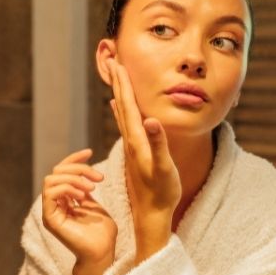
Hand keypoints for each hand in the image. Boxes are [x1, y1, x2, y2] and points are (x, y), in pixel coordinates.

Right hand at [42, 149, 116, 274]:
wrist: (102, 253)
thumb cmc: (102, 234)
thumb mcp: (95, 205)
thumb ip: (85, 191)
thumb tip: (83, 176)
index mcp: (64, 201)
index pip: (61, 172)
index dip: (74, 159)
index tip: (90, 151)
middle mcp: (54, 205)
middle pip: (56, 172)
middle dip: (78, 169)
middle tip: (98, 179)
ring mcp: (50, 212)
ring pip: (51, 180)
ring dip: (73, 179)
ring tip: (91, 188)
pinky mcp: (50, 219)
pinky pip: (50, 194)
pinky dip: (66, 189)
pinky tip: (83, 196)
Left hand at [108, 59, 181, 261]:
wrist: (152, 214)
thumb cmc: (162, 193)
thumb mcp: (163, 168)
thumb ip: (158, 144)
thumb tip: (152, 120)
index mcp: (136, 142)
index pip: (128, 107)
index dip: (124, 85)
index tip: (118, 64)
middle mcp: (131, 142)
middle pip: (122, 106)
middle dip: (118, 83)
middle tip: (112, 60)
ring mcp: (132, 148)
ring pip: (123, 114)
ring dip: (119, 93)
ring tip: (116, 77)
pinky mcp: (135, 154)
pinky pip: (127, 125)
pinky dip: (123, 111)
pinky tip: (120, 108)